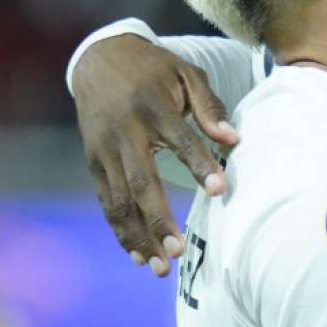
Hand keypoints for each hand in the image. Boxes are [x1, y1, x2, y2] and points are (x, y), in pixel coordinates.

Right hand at [73, 35, 238, 275]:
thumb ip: (210, 106)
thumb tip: (233, 140)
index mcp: (152, 107)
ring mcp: (103, 151)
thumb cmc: (155, 69)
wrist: (99, 59)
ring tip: (161, 267)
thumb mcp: (186, 73)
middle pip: (141, 182)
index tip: (220, 190)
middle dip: (159, 219)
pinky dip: (120, 230)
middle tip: (179, 251)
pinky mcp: (93, 163)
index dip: (199, 165)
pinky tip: (138, 254)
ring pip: (119, 202)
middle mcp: (124, 133)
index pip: (180, 140)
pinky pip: (107, 202)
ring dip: (139, 236)